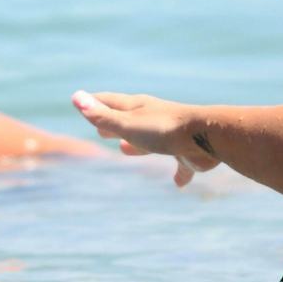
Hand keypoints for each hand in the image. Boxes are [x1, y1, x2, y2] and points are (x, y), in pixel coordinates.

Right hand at [71, 90, 219, 186]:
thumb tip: (76, 97)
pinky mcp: (188, 154)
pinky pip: (181, 165)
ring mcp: (172, 136)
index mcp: (138, 109)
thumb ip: (102, 116)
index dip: (94, 103)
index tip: (81, 101)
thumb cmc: (163, 129)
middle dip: (113, 124)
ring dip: (137, 145)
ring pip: (150, 140)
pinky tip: (178, 184)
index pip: (110, 102)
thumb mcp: (127, 124)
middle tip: (101, 129)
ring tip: (126, 150)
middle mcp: (154, 119)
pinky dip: (178, 173)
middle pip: (129, 121)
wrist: (207, 138)